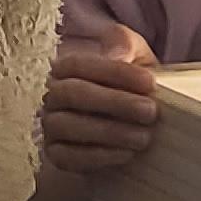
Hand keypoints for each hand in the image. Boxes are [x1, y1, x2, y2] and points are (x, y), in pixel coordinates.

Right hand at [38, 21, 161, 178]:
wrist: (128, 125)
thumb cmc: (130, 87)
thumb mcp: (132, 57)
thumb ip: (124, 43)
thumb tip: (116, 54)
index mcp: (65, 67)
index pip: (81, 64)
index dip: (116, 72)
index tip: (150, 82)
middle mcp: (51, 95)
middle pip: (73, 93)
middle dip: (114, 103)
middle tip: (149, 112)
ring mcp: (50, 125)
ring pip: (67, 125)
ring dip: (109, 132)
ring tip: (143, 137)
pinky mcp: (55, 154)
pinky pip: (68, 157)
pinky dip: (99, 156)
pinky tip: (126, 153)